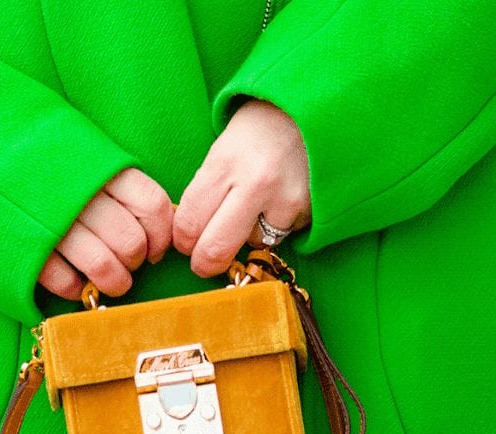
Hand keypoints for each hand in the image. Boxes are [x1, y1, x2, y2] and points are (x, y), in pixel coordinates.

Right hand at [38, 167, 174, 300]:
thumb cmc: (50, 167)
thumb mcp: (89, 163)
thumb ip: (123, 189)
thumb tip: (164, 228)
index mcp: (102, 169)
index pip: (152, 206)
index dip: (160, 236)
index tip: (154, 251)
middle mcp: (82, 194)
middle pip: (131, 241)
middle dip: (134, 263)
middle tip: (126, 264)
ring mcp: (54, 221)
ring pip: (104, 265)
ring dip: (113, 282)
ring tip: (109, 283)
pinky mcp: (28, 248)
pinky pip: (65, 281)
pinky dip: (75, 289)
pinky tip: (75, 284)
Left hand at [173, 98, 310, 277]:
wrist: (313, 107)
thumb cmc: (260, 126)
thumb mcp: (223, 149)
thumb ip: (208, 189)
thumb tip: (191, 233)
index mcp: (224, 163)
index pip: (189, 222)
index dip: (182, 241)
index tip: (185, 244)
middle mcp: (255, 184)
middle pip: (216, 248)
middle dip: (204, 262)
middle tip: (202, 263)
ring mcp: (285, 199)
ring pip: (253, 243)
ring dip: (248, 235)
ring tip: (255, 207)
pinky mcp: (309, 210)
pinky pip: (283, 234)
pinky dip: (277, 225)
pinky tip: (280, 199)